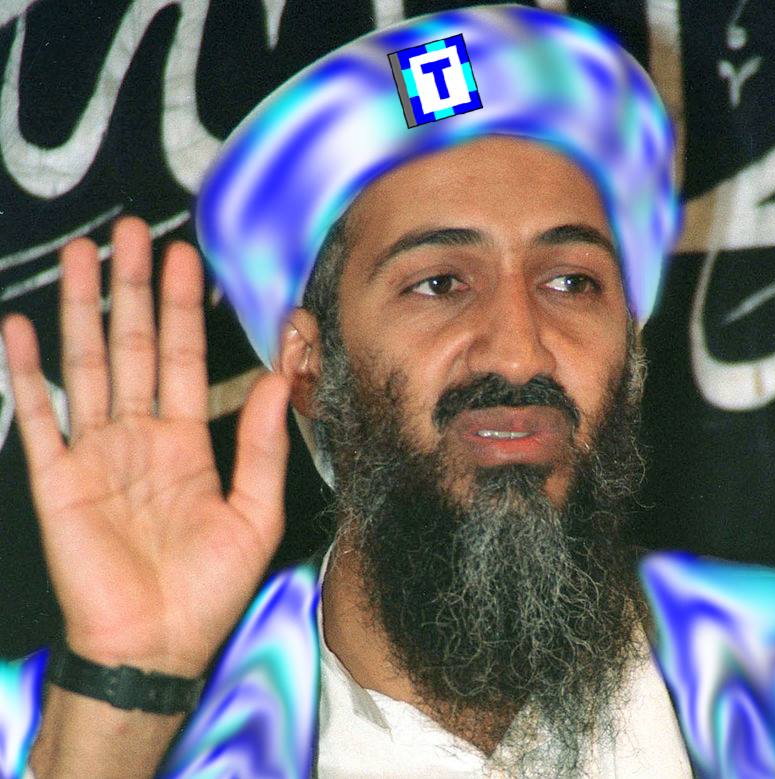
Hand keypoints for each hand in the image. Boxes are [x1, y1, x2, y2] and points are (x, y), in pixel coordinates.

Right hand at [2, 217, 291, 676]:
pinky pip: (40, 417)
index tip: (186, 258)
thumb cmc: (208, 587)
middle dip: (134, 289)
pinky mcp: (57, 480)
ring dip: (84, 310)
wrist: (157, 645)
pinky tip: (20, 328)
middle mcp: (139, 437)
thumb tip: (276, 380)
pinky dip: (27, 373)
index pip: (183, 358)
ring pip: (88, 365)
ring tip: (83, 256)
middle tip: (133, 232)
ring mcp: (95, 454)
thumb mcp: (254, 511)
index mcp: (186, 442)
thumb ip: (261, 444)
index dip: (184, 308)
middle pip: (134, 346)